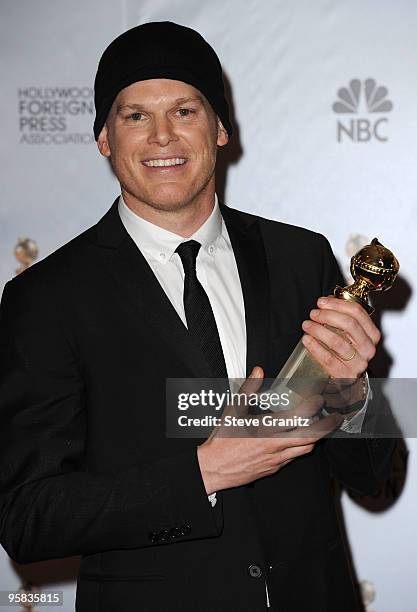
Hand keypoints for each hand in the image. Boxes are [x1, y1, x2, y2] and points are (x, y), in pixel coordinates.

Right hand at [197, 366, 341, 494]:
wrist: (213, 468)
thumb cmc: (222, 441)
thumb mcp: (233, 410)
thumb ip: (248, 389)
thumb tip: (258, 371)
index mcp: (266, 429)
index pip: (297, 417)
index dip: (312, 407)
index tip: (318, 399)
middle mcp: (274, 446)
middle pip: (310, 437)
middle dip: (327, 426)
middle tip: (336, 417)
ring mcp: (276, 459)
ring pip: (304, 449)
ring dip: (315, 438)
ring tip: (320, 428)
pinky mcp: (273, 468)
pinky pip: (293, 458)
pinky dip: (300, 448)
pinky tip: (299, 441)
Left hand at [301, 295, 380, 379]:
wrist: (345, 379)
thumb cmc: (345, 353)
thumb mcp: (348, 333)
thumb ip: (341, 317)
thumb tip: (328, 300)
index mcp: (371, 334)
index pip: (358, 312)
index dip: (338, 304)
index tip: (322, 302)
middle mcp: (368, 348)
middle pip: (349, 324)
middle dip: (328, 315)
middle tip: (313, 313)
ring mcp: (358, 362)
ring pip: (337, 341)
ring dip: (318, 330)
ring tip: (307, 325)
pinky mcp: (345, 374)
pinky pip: (328, 358)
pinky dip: (315, 347)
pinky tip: (307, 340)